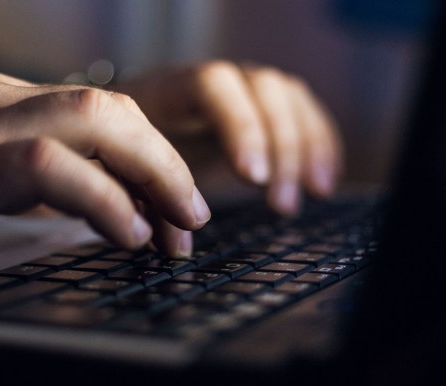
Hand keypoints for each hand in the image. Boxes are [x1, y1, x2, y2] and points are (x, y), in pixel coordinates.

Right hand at [0, 72, 209, 283]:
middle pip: (114, 110)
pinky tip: (124, 233)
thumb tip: (85, 210)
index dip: (155, 161)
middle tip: (193, 220)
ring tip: (175, 228)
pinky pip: (46, 166)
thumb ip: (17, 178)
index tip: (176, 212)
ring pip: (94, 121)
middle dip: (168, 164)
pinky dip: (100, 198)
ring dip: (152, 176)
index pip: (104, 115)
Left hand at [116, 61, 342, 215]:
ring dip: (307, 146)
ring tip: (313, 194)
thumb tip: (177, 244)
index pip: (212, 86)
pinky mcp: (263, 107)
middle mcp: (212, 80)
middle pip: (262, 87)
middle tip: (280, 203)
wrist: (124, 132)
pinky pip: (303, 112)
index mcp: (169, 89)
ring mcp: (241, 88)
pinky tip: (322, 182)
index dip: (239, 127)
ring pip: (288, 97)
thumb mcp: (123, 171)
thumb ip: (146, 198)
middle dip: (281, 145)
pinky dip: (320, 144)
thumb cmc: (122, 156)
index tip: (252, 178)